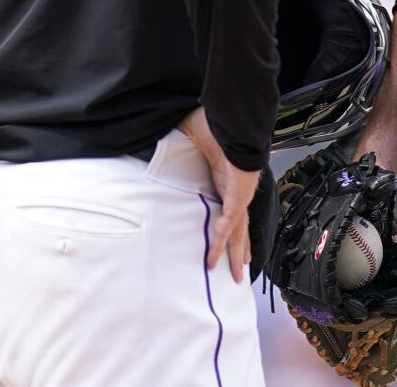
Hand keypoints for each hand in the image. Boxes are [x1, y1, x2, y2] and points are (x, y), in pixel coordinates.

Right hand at [179, 107, 260, 283]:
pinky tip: (215, 255)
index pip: (230, 210)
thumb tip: (156, 143)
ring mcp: (240, 194)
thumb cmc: (217, 124)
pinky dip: (221, 240)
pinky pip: (229, 223)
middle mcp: (236, 191)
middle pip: (239, 228)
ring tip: (236, 276)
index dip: (230, 229)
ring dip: (234, 254)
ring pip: (238, 231)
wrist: (233, 119)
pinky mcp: (239, 195)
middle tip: (239, 273)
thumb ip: (178, 145)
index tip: (228, 243)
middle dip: (238, 251)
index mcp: (227, 180)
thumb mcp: (192, 138)